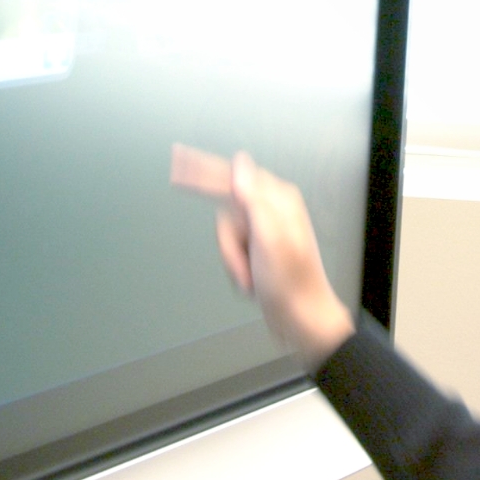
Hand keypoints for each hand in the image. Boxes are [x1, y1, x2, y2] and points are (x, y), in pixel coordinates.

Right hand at [170, 145, 355, 367]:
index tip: (179, 161)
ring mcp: (265, 230)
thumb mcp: (269, 236)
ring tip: (253, 274)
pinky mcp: (259, 248)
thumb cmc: (292, 283)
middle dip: (230, 241)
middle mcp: (273, 209)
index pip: (233, 175)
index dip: (204, 172)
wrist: (300, 318)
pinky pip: (232, 249)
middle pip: (227, 210)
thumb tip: (240, 163)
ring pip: (227, 233)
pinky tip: (253, 278)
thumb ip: (253, 196)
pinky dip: (237, 266)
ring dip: (235, 259)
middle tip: (243, 263)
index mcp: (279, 199)